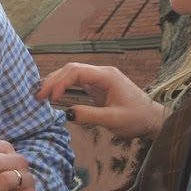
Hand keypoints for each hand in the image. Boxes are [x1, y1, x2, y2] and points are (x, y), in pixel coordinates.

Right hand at [34, 62, 164, 139]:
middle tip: (37, 96)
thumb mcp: (114, 120)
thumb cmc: (137, 118)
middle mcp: (102, 73)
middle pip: (71, 70)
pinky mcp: (98, 86)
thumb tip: (66, 114)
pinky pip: (76, 81)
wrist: (152, 120)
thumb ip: (90, 116)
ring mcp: (99, 79)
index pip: (77, 72)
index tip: (50, 98)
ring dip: (56, 82)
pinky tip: (53, 93)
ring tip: (41, 94)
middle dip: (53, 80)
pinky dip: (63, 86)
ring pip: (72, 74)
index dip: (60, 82)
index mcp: (107, 76)